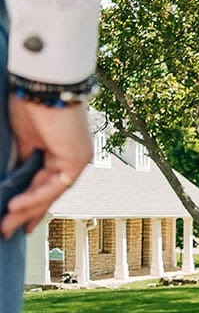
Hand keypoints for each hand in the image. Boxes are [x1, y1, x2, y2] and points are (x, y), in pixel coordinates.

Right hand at [0, 99, 93, 237]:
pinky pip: (54, 184)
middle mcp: (71, 158)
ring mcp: (77, 160)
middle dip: (26, 213)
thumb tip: (13, 179)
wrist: (44, 83)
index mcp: (59, 152)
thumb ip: (21, 158)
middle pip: (46, 192)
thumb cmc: (32, 102)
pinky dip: (35, 196)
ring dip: (26, 209)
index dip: (29, 202)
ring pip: (49, 192)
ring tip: (6, 223)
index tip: (14, 217)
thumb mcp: (22, 137)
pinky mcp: (78, 159)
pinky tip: (17, 206)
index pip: (42, 184)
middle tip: (8, 230)